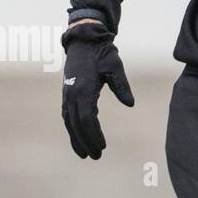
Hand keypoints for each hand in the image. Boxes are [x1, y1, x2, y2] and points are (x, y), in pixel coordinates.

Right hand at [60, 21, 134, 159]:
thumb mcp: (115, 66)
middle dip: (86, 142)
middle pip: (77, 125)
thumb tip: (130, 104)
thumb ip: (122, 86)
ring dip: (76, 139)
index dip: (94, 135)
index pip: (87, 119)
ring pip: (69, 122)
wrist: (84, 40)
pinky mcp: (67, 94)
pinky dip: (72, 129)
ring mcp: (67, 94)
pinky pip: (67, 116)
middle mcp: (72, 94)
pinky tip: (78, 139)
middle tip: (96, 157)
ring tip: (85, 154)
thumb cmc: (102, 53)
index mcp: (83, 89)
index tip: (102, 147)